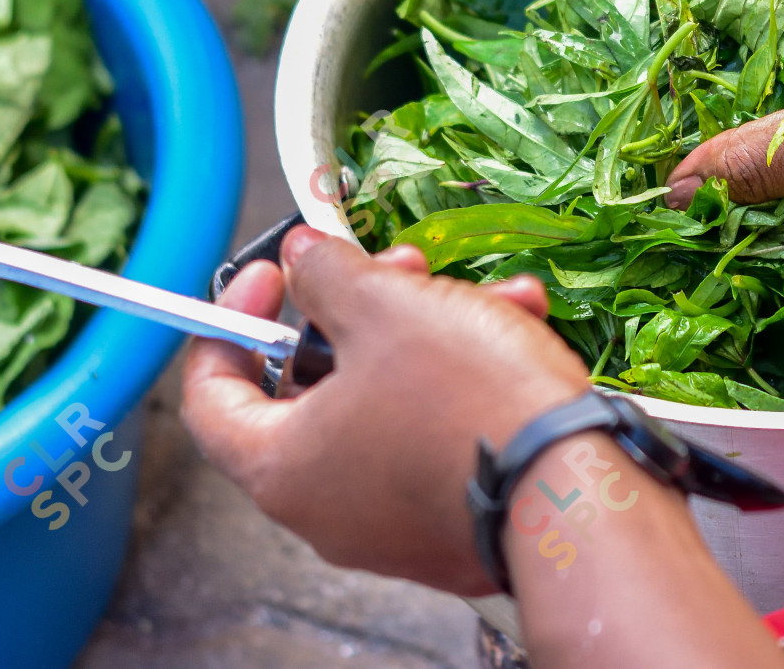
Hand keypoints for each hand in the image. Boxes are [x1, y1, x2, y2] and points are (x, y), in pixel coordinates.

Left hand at [181, 226, 589, 594]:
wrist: (572, 488)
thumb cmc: (466, 401)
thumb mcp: (389, 308)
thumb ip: (329, 275)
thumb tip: (301, 257)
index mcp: (280, 466)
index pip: (211, 396)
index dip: (230, 322)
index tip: (271, 277)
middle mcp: (323, 510)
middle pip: (315, 391)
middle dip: (362, 312)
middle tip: (398, 269)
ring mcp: (391, 525)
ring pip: (389, 406)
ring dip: (429, 337)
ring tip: (485, 297)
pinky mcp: (451, 526)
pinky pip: (437, 441)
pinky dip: (465, 386)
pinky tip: (515, 336)